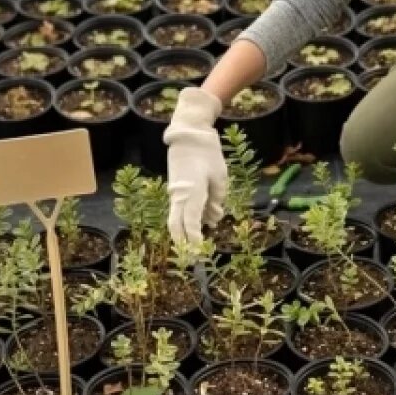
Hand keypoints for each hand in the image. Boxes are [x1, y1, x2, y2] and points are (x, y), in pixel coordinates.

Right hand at [164, 87, 226, 244]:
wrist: (188, 135)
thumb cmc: (208, 154)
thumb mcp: (220, 177)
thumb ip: (216, 200)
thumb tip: (214, 218)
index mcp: (192, 193)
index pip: (191, 224)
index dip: (195, 241)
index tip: (201, 254)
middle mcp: (179, 196)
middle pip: (175, 226)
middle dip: (183, 245)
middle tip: (193, 260)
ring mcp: (174, 193)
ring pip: (175, 220)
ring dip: (183, 234)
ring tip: (195, 248)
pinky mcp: (175, 189)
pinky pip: (178, 210)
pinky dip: (185, 221)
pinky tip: (197, 226)